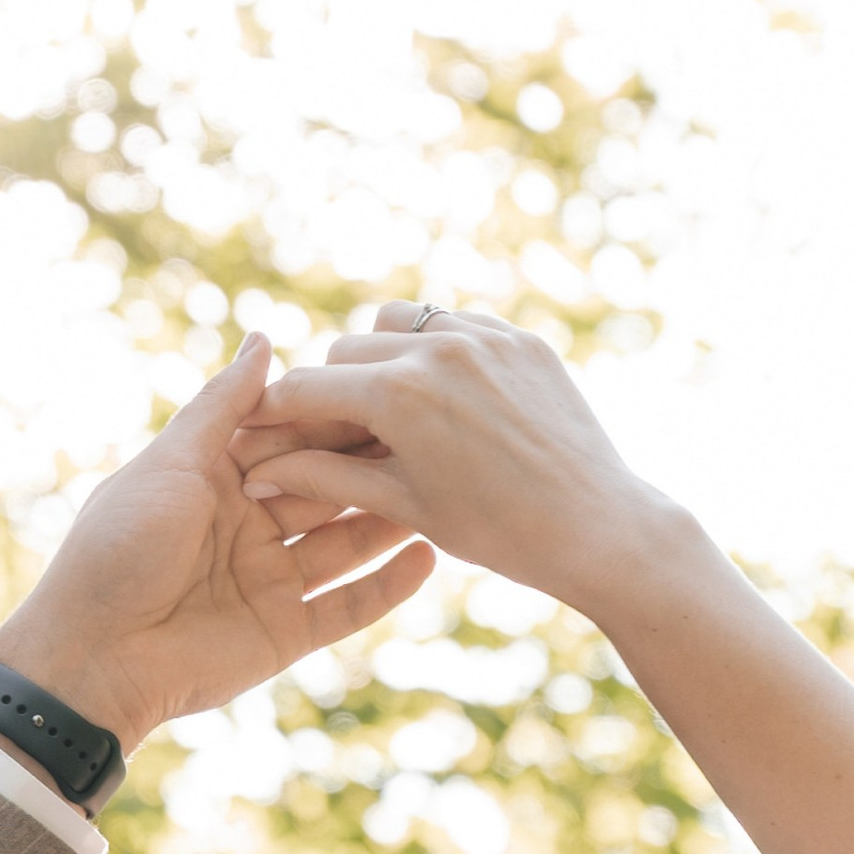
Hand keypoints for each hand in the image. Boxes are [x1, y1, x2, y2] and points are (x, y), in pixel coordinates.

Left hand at [0, 333, 432, 756]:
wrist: (93, 657)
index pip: (292, 440)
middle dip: (373, 466)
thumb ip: (223, 405)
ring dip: (390, 521)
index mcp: (217, 480)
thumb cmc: (117, 549)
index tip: (391, 389)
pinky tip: (427, 557)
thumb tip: (263, 338)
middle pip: (325, 490)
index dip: (336, 419)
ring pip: (345, 545)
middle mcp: (249, 526)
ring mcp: (270, 580)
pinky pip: (347, 607)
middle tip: (435, 438)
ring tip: (445, 492)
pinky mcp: (285, 633)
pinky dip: (386, 586)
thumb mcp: (171, 465)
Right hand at [236, 303, 677, 619]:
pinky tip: (447, 396)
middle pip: (347, 349)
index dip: (276, 410)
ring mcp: (484, 336)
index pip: (308, 387)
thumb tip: (256, 474)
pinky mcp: (521, 337)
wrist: (598, 527)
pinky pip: (453, 323)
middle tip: (338, 431)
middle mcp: (437, 348)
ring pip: (397, 323)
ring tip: (395, 408)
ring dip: (383, 356)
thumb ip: (324, 477)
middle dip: (334, 388)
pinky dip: (436, 350)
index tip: (258, 426)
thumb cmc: (496, 530)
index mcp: (398, 394)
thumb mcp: (402, 504)